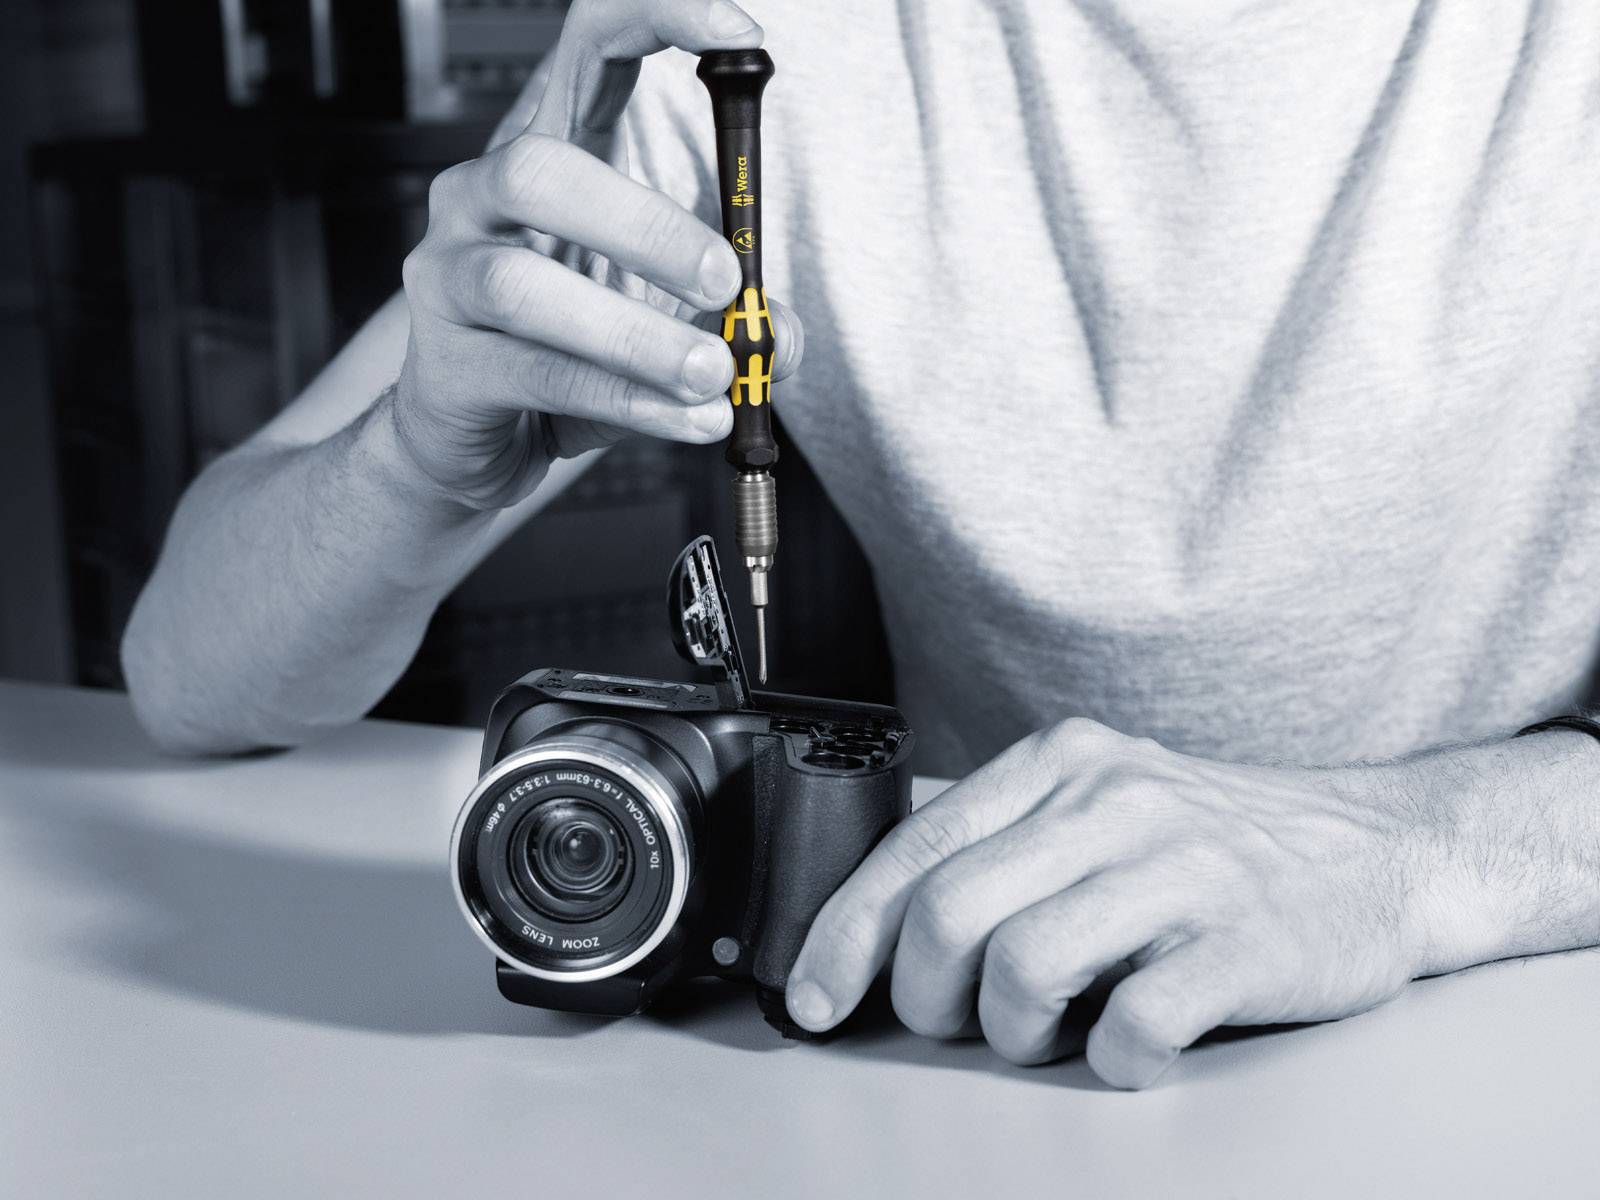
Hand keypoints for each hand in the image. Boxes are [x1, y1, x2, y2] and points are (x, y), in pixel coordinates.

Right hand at [394, 0, 802, 508]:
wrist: (472, 440)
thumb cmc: (563, 357)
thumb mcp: (662, 328)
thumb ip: (733, 322)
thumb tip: (782, 335)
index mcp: (546, 155)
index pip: (588, 46)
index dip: (656, 20)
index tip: (740, 39)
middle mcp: (481, 199)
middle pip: (541, 170)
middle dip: (647, 225)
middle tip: (726, 280)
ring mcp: (448, 278)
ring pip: (525, 285)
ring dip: (635, 333)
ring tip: (712, 371)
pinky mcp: (446, 366)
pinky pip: (540, 374)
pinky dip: (627, 399)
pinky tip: (688, 418)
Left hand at [786, 718, 1454, 1087]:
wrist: (1381, 848)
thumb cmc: (1213, 843)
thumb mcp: (1100, 803)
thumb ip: (1004, 843)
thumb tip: (881, 927)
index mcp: (1060, 764)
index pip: (918, 848)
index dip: (847, 934)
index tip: (817, 997)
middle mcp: (1113, 802)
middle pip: (951, 911)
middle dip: (922, 994)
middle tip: (951, 1023)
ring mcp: (1182, 869)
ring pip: (1025, 964)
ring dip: (1010, 1031)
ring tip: (1043, 1033)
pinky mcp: (1247, 941)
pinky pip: (1136, 1020)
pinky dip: (1109, 1057)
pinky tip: (1125, 1045)